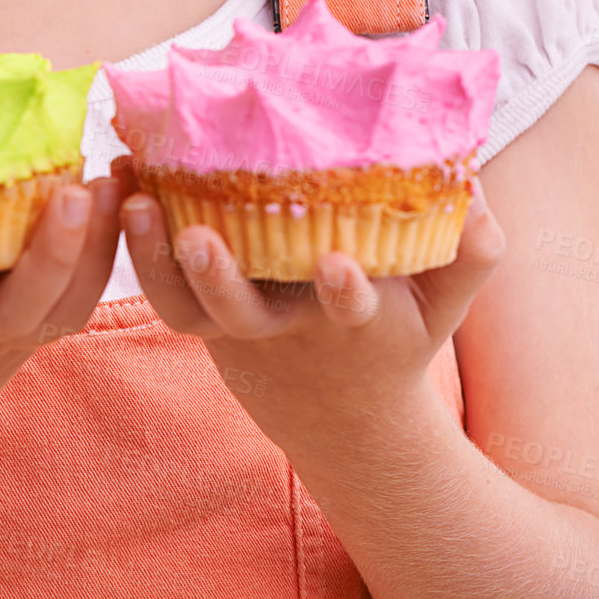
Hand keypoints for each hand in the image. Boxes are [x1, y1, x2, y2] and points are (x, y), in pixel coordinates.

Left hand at [111, 155, 504, 462]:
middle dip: (220, 278)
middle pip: (243, 313)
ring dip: (154, 259)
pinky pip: (158, 290)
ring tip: (134, 202)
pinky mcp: (199, 318)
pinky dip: (135, 243)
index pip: (351, 307)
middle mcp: (286, 327)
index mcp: (352, 321)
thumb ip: (470, 255)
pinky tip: (120, 181)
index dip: (347, 290)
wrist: (342, 417)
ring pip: (185, 308)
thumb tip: (477, 193)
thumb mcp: (442, 307)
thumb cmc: (396, 335)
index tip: (339, 264)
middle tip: (196, 238)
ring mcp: (235, 326)